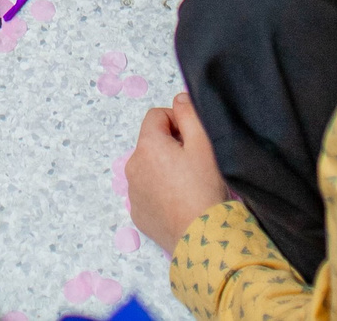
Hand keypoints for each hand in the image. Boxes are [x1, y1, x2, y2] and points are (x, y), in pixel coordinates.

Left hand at [127, 93, 229, 252]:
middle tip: (195, 162)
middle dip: (170, 145)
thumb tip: (179, 98)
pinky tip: (180, 202)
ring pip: (148, 168)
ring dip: (164, 168)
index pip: (156, 115)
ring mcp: (132, 193)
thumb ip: (189, 113)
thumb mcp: (203, 143)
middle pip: (151, 142)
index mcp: (146, 146)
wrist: (203, 237)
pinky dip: (161, 192)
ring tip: (189, 184)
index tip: (193, 138)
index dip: (177, 120)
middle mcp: (132, 167)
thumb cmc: (204, 188)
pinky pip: (148, 192)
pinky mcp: (138, 214)